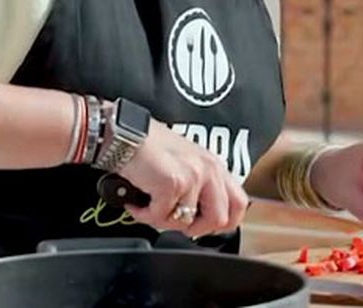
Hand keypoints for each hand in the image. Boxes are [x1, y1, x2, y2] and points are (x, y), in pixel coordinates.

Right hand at [118, 122, 247, 238]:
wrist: (124, 134)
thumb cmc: (149, 148)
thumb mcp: (186, 164)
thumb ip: (199, 187)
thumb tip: (200, 218)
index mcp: (215, 167)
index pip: (239, 204)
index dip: (222, 224)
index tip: (201, 226)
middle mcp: (209, 170)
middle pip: (220, 220)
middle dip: (194, 229)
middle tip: (174, 219)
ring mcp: (194, 176)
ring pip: (186, 222)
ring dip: (162, 220)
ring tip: (149, 205)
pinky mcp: (173, 183)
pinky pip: (161, 217)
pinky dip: (144, 214)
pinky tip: (137, 201)